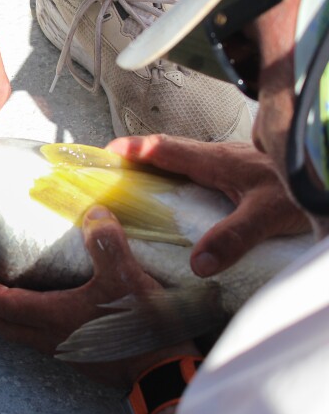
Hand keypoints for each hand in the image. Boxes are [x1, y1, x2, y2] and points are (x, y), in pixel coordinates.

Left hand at [0, 206, 196, 387]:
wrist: (163, 373)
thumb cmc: (141, 326)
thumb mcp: (126, 277)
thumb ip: (107, 244)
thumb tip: (93, 212)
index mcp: (53, 316)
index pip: (5, 303)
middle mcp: (51, 337)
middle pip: (4, 325)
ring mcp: (65, 350)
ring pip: (20, 335)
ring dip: (2, 320)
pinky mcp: (80, 357)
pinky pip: (39, 340)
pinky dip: (25, 327)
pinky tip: (36, 318)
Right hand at [107, 134, 309, 276]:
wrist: (328, 172)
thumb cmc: (304, 186)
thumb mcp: (269, 214)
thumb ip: (233, 237)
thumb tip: (197, 263)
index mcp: (218, 161)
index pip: (166, 149)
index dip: (134, 149)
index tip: (106, 152)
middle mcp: (220, 157)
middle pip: (169, 150)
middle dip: (136, 155)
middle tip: (109, 167)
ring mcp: (231, 162)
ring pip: (184, 158)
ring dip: (157, 165)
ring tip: (134, 180)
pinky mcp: (241, 171)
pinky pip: (199, 169)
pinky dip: (178, 175)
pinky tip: (179, 193)